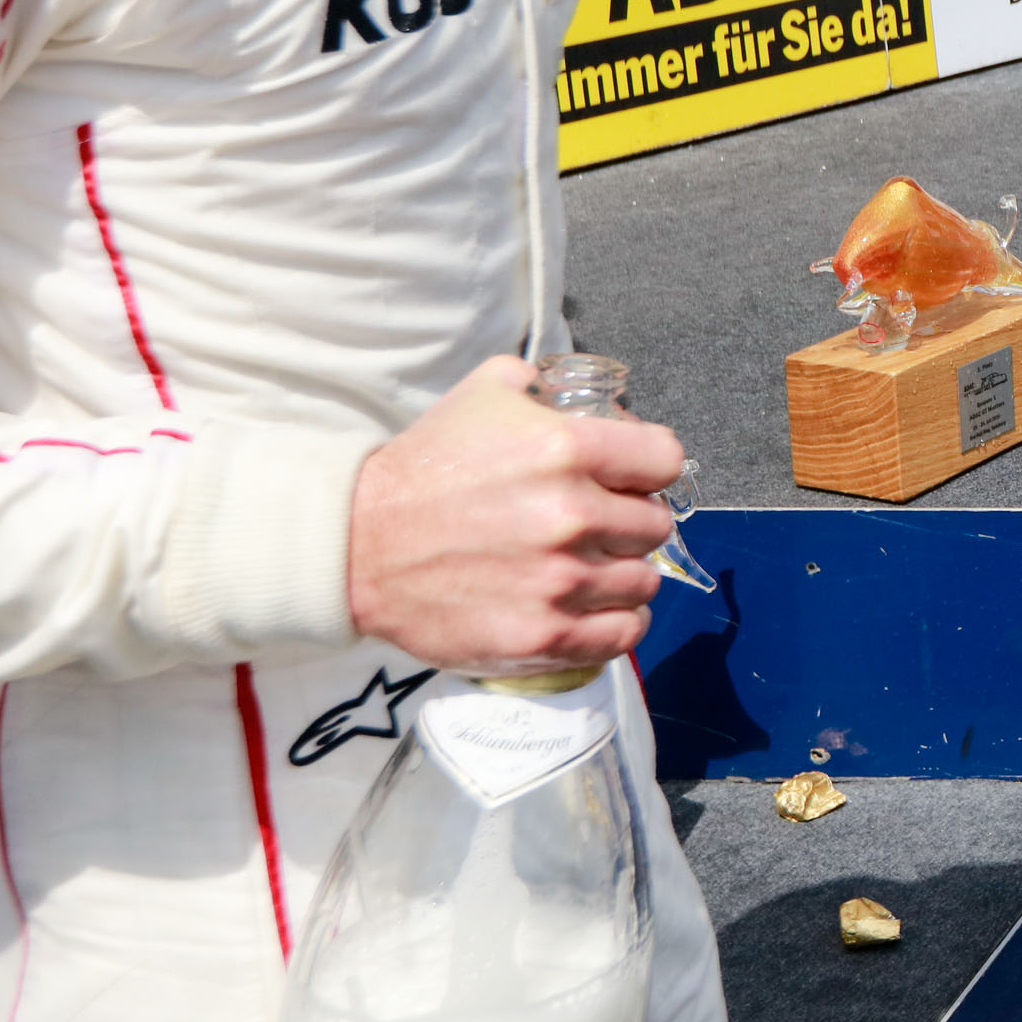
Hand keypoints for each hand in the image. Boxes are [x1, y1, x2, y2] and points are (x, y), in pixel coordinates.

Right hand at [344, 357, 675, 676]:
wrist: (357, 546)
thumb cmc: (424, 469)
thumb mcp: (485, 393)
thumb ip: (547, 385)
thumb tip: (601, 399)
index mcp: (566, 448)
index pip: (665, 460)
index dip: (649, 468)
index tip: (631, 478)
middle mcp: (571, 515)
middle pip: (655, 525)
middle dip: (631, 521)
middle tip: (597, 525)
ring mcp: (558, 582)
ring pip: (643, 581)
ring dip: (621, 573)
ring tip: (587, 566)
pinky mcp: (541, 636)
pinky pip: (623, 633)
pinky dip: (616, 622)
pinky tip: (593, 607)